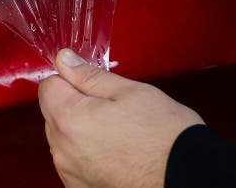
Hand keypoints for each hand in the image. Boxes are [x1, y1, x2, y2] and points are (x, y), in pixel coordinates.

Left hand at [38, 49, 203, 187]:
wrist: (188, 177)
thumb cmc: (165, 138)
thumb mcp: (129, 91)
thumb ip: (89, 75)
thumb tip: (65, 61)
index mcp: (70, 119)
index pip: (48, 86)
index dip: (70, 78)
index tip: (89, 81)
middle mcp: (63, 150)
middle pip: (53, 113)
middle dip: (75, 104)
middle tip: (111, 106)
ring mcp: (71, 172)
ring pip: (64, 138)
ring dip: (81, 130)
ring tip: (118, 131)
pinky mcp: (81, 187)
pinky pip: (74, 161)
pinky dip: (88, 153)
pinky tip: (116, 150)